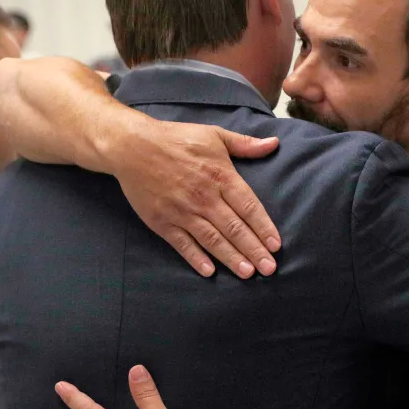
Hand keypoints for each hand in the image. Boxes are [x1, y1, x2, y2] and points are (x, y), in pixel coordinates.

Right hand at [118, 121, 281, 278]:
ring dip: (231, 258)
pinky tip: (209, 272)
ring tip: (248, 273)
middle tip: (269, 269)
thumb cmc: (176, 139)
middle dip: (254, 250)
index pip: (249, 207)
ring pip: (212, 239)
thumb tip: (274, 143)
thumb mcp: (214, 135)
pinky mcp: (162, 222)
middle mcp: (204, 197)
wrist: (132, 146)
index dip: (264, 228)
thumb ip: (245, 144)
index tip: (276, 245)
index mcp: (220, 176)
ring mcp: (183, 211)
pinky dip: (196, 259)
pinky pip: (183, 244)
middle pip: (234, 228)